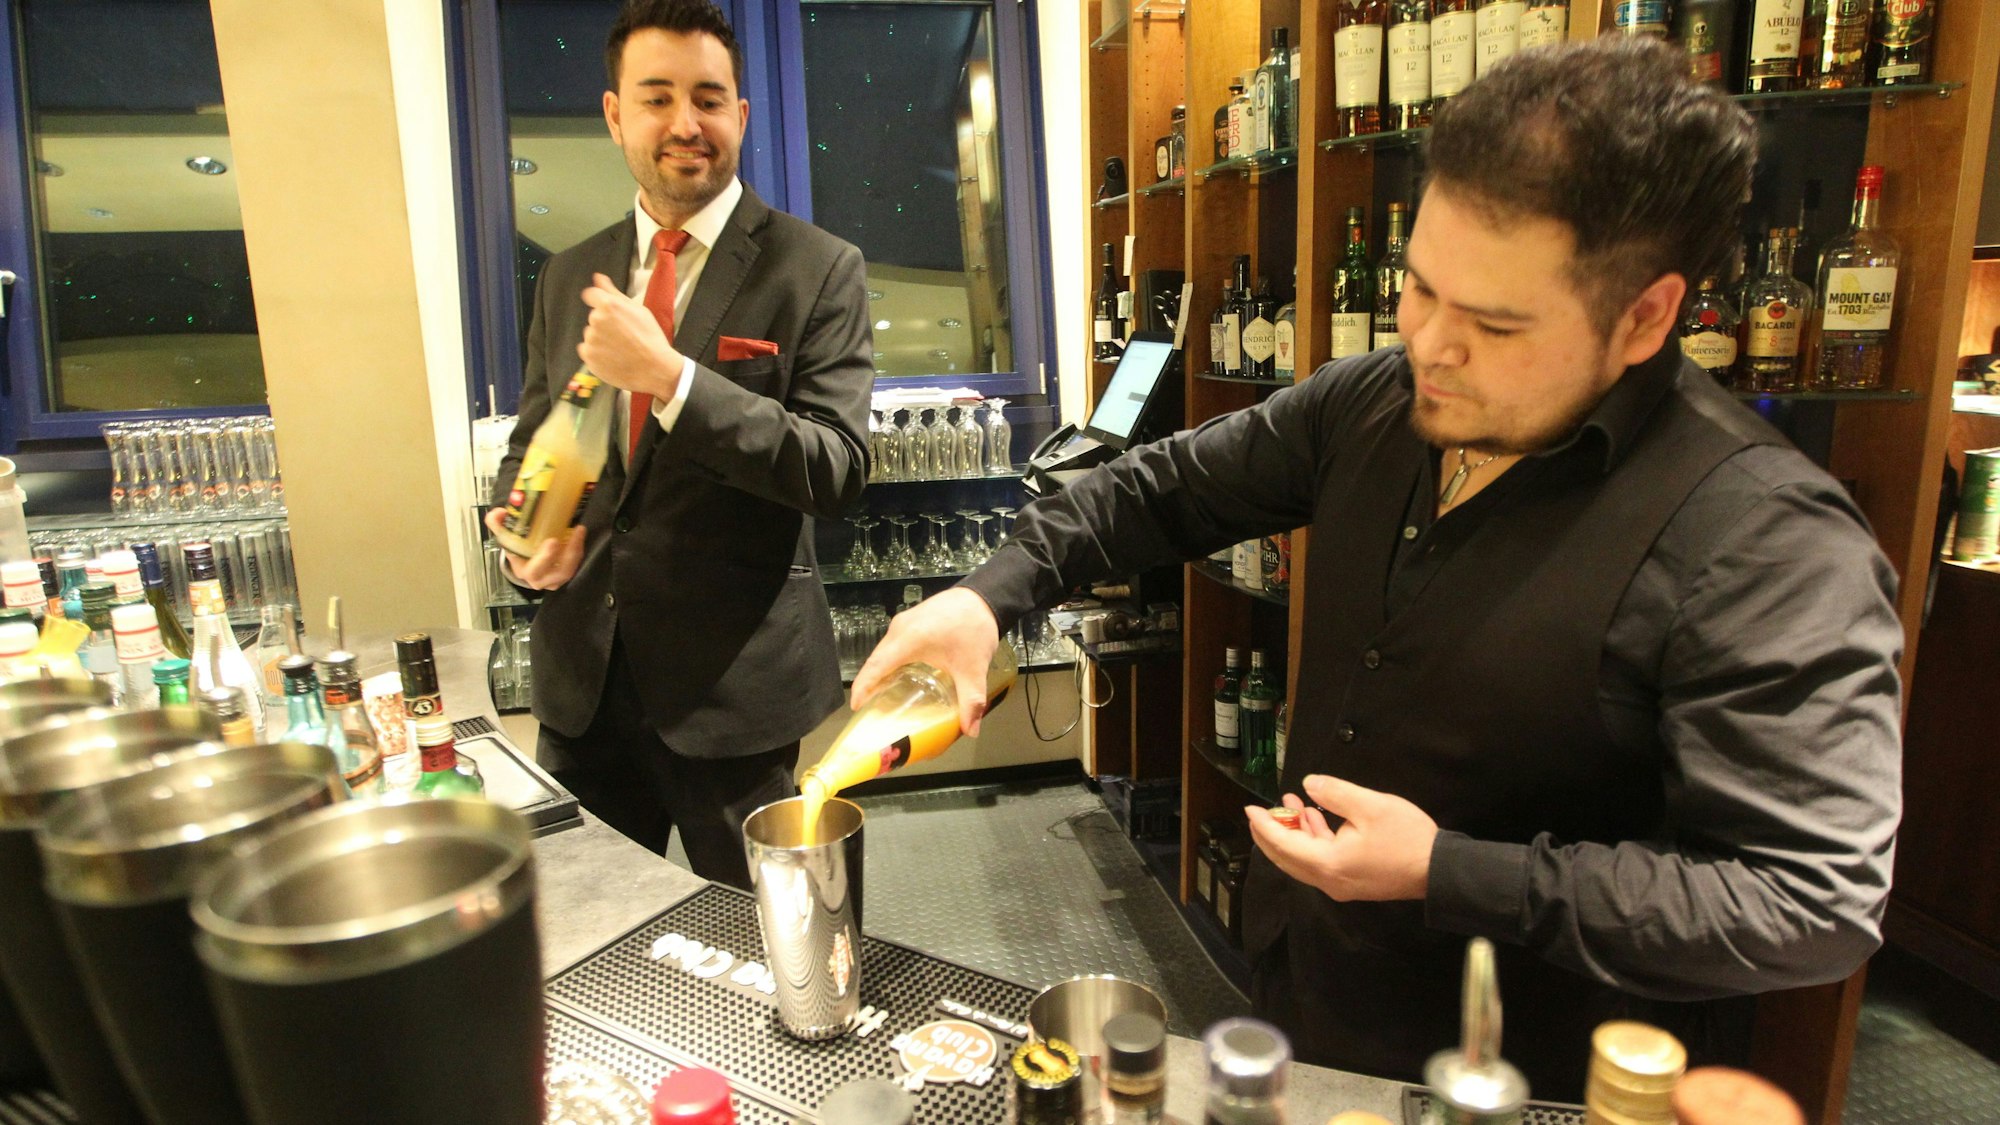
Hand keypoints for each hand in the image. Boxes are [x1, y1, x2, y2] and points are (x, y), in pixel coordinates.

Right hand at [484, 507, 586, 589]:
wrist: (525, 559)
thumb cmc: (517, 549)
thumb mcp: (505, 537)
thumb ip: (497, 523)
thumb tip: (498, 513)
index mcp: (525, 570)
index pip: (534, 570)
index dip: (544, 558)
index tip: (552, 541)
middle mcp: (542, 578)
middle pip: (558, 572)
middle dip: (568, 554)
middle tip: (573, 534)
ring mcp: (556, 578)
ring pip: (570, 569)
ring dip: (576, 550)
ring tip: (578, 531)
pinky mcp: (566, 573)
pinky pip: (575, 564)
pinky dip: (578, 550)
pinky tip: (578, 536)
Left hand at [577, 273, 683, 398]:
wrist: (655, 368)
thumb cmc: (650, 337)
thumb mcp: (638, 310)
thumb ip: (613, 292)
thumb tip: (598, 277)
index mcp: (608, 305)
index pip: (591, 295)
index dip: (601, 303)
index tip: (612, 313)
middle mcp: (595, 320)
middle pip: (594, 317)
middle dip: (604, 323)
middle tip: (624, 334)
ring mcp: (590, 340)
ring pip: (591, 334)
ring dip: (601, 339)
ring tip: (620, 348)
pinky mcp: (588, 357)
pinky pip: (588, 350)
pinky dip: (597, 354)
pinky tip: (613, 357)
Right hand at [850, 587, 999, 736]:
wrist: (985, 597)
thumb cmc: (974, 628)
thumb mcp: (973, 668)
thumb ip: (971, 700)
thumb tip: (970, 731)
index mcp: (908, 640)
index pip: (875, 667)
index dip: (862, 688)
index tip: (856, 708)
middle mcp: (899, 630)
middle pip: (876, 661)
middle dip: (869, 686)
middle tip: (870, 710)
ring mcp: (903, 623)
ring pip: (884, 653)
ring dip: (879, 674)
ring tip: (881, 698)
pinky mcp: (910, 621)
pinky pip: (892, 646)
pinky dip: (890, 663)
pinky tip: (899, 678)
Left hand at [1245, 773, 1437, 901]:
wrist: (1439, 870)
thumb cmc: (1406, 838)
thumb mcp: (1371, 806)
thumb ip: (1335, 793)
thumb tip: (1308, 784)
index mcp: (1328, 864)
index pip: (1283, 845)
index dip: (1264, 826)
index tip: (1249, 810)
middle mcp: (1328, 880)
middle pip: (1287, 858)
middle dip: (1271, 833)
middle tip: (1261, 811)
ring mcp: (1341, 883)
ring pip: (1304, 859)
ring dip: (1294, 833)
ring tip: (1290, 804)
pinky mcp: (1353, 881)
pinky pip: (1321, 861)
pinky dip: (1313, 840)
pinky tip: (1314, 818)